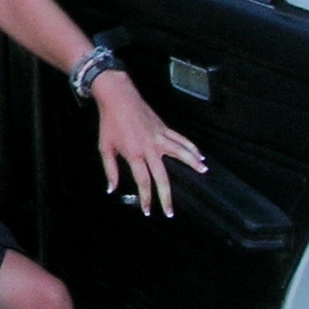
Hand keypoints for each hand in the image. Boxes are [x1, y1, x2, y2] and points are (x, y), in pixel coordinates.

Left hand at [89, 68, 206, 217]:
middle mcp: (150, 148)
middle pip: (162, 176)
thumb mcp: (104, 148)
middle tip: (170, 211)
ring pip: (180, 153)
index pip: (143, 181)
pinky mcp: (164, 128)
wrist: (118, 98)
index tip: (149, 211)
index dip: (146, 198)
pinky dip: (192, 147)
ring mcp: (159, 137)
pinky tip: (200, 155)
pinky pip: (181, 139)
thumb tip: (111, 189)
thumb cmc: (109, 123)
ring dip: (193, 163)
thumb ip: (110, 170)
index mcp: (134, 154)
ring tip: (203, 173)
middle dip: (166, 196)